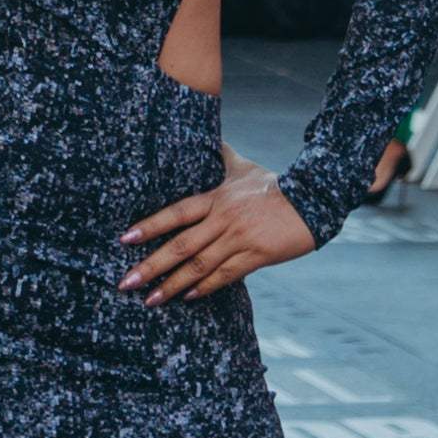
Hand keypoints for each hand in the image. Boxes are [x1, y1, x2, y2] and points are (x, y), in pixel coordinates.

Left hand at [123, 159, 316, 301]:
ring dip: (172, 285)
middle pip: (180, 244)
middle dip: (150, 266)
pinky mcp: (256, 255)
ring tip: (150, 300)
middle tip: (125, 282)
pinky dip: (204, 287)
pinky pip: (225, 275)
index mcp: (216, 197)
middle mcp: (223, 218)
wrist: (313, 199)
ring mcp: (239, 238)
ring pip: (198, 265)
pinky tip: (186, 297)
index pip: (175, 212)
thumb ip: (221, 155)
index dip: (150, 225)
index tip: (125, 240)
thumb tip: (206, 136)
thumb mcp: (243, 167)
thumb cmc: (274, 184)